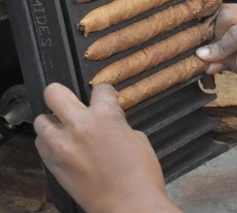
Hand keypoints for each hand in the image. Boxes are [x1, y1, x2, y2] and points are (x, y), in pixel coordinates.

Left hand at [34, 83, 180, 212]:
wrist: (129, 204)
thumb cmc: (141, 173)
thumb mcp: (137, 138)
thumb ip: (117, 124)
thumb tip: (108, 123)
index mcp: (105, 115)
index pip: (100, 89)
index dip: (106, 93)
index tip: (107, 98)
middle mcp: (79, 125)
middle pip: (54, 93)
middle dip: (64, 95)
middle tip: (73, 104)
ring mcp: (62, 145)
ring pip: (41, 120)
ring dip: (54, 122)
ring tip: (66, 130)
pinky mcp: (53, 165)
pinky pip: (42, 145)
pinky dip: (50, 143)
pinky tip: (64, 147)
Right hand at [196, 4, 236, 95]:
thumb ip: (234, 65)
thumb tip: (204, 61)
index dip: (219, 47)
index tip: (202, 61)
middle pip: (227, 15)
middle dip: (216, 37)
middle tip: (214, 59)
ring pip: (223, 12)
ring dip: (216, 33)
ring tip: (219, 54)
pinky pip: (227, 16)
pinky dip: (220, 31)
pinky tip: (223, 47)